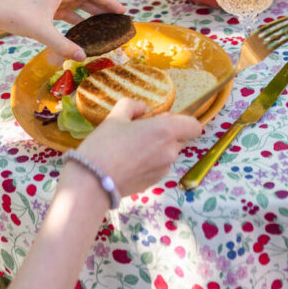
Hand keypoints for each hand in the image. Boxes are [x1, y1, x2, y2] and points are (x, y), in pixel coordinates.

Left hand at [0, 0, 127, 59]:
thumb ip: (63, 45)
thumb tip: (83, 57)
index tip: (123, 12)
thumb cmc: (16, 15)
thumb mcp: (42, 31)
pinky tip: (83, 30)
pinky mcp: (45, 7)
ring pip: (78, 3)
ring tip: (106, 25)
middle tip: (119, 19)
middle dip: (104, 6)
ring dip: (92, 12)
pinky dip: (78, 19)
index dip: (110, 1)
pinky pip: (68, 11)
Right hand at [78, 98, 201, 197]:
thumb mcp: (115, 116)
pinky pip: (160, 166)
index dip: (183, 120)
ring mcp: (164, 169)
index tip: (163, 119)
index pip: (194, 126)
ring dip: (159, 147)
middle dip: (168, 133)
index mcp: (165, 131)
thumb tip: (143, 107)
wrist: (93, 182)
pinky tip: (130, 161)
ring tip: (133, 146)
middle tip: (143, 130)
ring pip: (169, 153)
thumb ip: (133, 106)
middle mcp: (170, 151)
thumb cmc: (105, 144)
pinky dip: (151, 161)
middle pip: (181, 139)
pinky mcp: (154, 183)